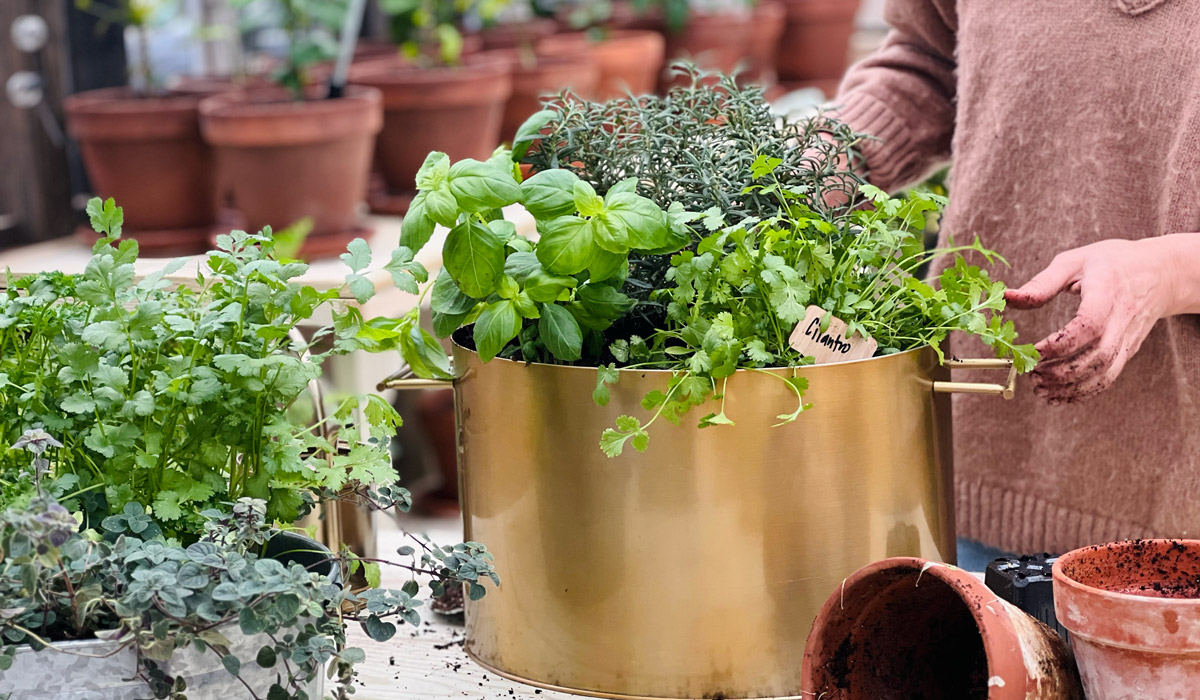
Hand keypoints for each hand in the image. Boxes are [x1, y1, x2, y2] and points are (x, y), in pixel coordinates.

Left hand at [1004, 238, 1184, 403]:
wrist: (1161, 272)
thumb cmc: (1112, 263)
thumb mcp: (1075, 261)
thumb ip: (1042, 283)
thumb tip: (1008, 297)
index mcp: (1108, 291)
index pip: (1090, 324)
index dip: (1062, 343)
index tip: (1036, 349)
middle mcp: (1122, 319)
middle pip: (1099, 355)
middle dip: (1063, 371)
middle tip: (1032, 375)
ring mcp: (1128, 338)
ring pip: (1106, 372)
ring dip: (1072, 387)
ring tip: (1041, 389)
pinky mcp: (1128, 350)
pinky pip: (1110, 377)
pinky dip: (1085, 391)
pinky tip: (1061, 394)